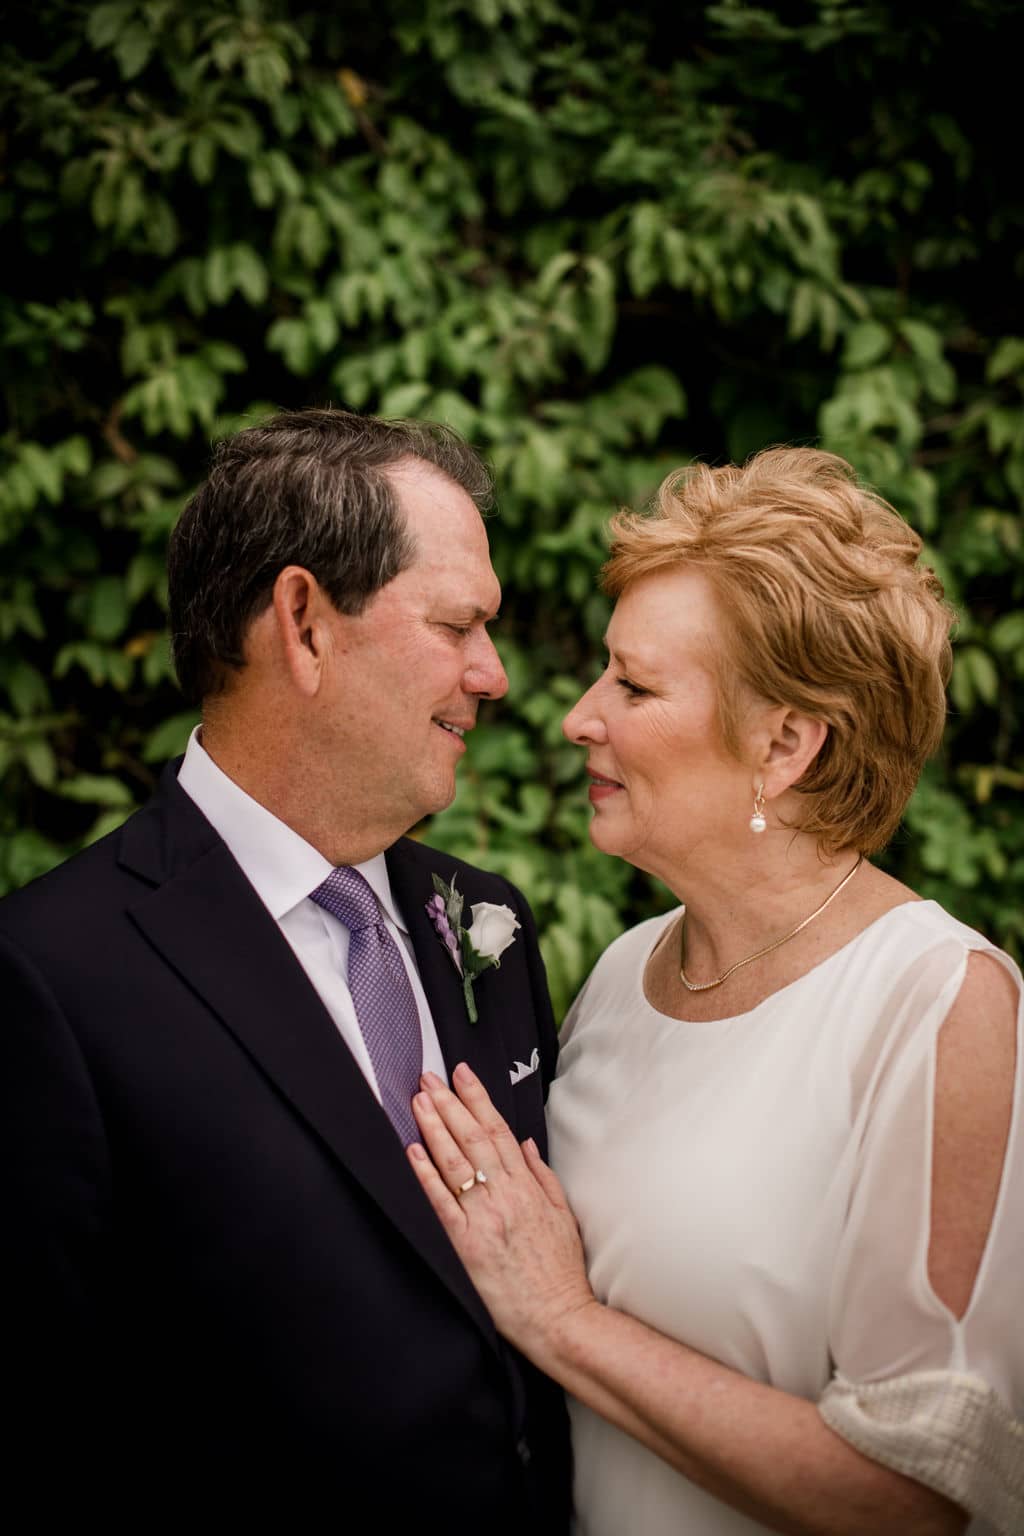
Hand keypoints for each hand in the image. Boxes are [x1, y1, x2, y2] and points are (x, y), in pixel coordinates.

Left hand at [408, 1063, 596, 1359]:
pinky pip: (442, 1203)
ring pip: (455, 1162)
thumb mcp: (563, 1216)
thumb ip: (542, 1176)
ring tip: (418, 1101)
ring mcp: (486, 1218)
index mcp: (528, 1187)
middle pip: (473, 1138)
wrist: (558, 1318)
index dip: (478, 1100)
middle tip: (428, 1078)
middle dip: (449, 1104)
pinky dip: (426, 1174)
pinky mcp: (468, 1245)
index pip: (498, 1131)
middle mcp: (506, 1196)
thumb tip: (524, 1143)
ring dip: (434, 1128)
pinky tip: (412, 1152)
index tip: (462, 1075)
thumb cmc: (561, 1272)